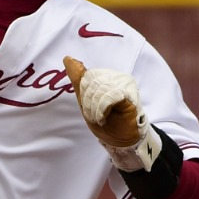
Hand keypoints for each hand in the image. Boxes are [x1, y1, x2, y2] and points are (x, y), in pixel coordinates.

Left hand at [64, 56, 160, 171]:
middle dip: (88, 102)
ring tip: (100, 118)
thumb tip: (67, 58)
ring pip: (99, 88)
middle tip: (95, 116)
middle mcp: (117, 77)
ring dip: (95, 108)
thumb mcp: (86, 100)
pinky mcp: (130, 93)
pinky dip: (102, 109)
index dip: (84, 94)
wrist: (121, 140)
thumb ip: (78, 80)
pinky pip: (109, 96)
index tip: (89, 109)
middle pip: (91, 80)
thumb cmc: (106, 121)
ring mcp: (125, 84)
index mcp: (106, 76)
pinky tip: (104, 117)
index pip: (86, 76)